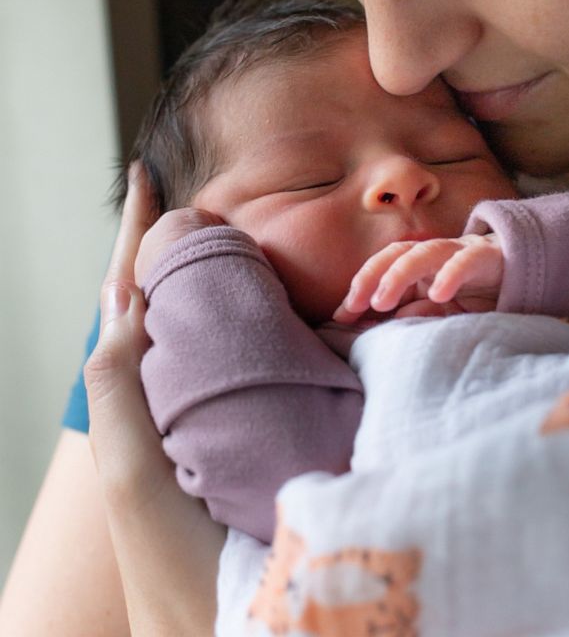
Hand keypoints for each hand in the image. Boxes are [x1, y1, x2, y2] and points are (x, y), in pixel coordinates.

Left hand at [84, 163, 224, 635]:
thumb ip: (117, 388)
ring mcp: (201, 418)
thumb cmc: (173, 571)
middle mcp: (164, 401)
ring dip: (200, 279)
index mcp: (131, 403)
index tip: (142, 178)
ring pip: (196, 330)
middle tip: (181, 200)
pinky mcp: (240, 439)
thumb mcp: (131, 477)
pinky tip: (269, 307)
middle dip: (163, 248)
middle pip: (158, 304)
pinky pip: (238, 364)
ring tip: (217, 236)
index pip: (127, 298)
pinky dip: (244, 325)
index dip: (133, 237)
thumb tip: (128, 296)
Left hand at [333, 233, 502, 323]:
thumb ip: (415, 314)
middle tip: (354, 305)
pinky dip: (450, 274)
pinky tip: (438, 293)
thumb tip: (380, 326)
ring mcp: (460, 251)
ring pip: (425, 252)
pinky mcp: (487, 257)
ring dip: (399, 274)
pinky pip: (466, 261)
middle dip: (371, 276)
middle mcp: (435, 254)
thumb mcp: (443, 311)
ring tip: (381, 301)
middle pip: (396, 253)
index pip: (383, 267)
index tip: (340, 315)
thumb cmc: (478, 293)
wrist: (525, 271)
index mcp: (420, 264)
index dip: (360, 286)